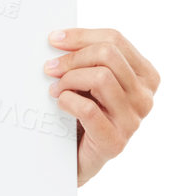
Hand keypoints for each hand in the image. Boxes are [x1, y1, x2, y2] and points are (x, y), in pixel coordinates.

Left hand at [44, 27, 158, 187]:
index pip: (115, 40)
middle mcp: (145, 97)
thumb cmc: (83, 115)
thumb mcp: (91, 81)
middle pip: (108, 55)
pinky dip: (68, 101)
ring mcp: (133, 121)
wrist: (75, 159)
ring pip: (101, 78)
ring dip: (69, 79)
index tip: (54, 39)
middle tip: (50, 68)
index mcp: (146, 76)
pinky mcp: (115, 142)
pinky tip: (60, 103)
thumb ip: (89, 59)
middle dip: (72, 58)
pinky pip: (89, 109)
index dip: (81, 36)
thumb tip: (60, 39)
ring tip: (54, 89)